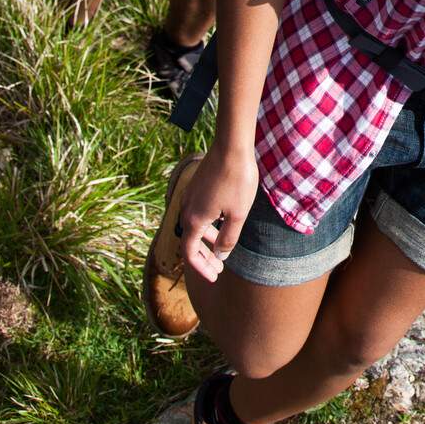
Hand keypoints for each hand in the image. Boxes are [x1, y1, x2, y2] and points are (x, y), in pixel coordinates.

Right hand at [180, 148, 259, 283]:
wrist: (232, 146)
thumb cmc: (237, 180)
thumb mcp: (238, 214)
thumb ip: (228, 238)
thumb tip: (220, 255)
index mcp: (194, 219)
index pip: (190, 253)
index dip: (201, 268)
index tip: (214, 276)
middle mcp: (187, 209)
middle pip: (190, 241)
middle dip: (204, 257)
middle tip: (219, 268)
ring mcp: (190, 196)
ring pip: (194, 226)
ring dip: (206, 240)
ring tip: (221, 248)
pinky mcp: (196, 186)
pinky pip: (197, 213)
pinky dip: (206, 225)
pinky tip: (221, 223)